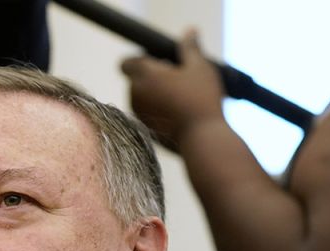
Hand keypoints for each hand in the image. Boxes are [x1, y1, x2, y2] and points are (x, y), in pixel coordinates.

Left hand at [121, 29, 225, 150]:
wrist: (202, 139)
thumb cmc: (200, 99)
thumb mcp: (199, 67)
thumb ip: (190, 48)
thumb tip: (189, 31)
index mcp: (144, 74)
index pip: (127, 63)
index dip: (142, 60)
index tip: (162, 64)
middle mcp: (134, 94)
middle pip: (136, 80)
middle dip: (152, 77)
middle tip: (178, 80)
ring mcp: (138, 115)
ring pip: (141, 99)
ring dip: (155, 94)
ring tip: (181, 98)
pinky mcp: (145, 130)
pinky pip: (148, 115)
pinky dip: (159, 111)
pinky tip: (180, 114)